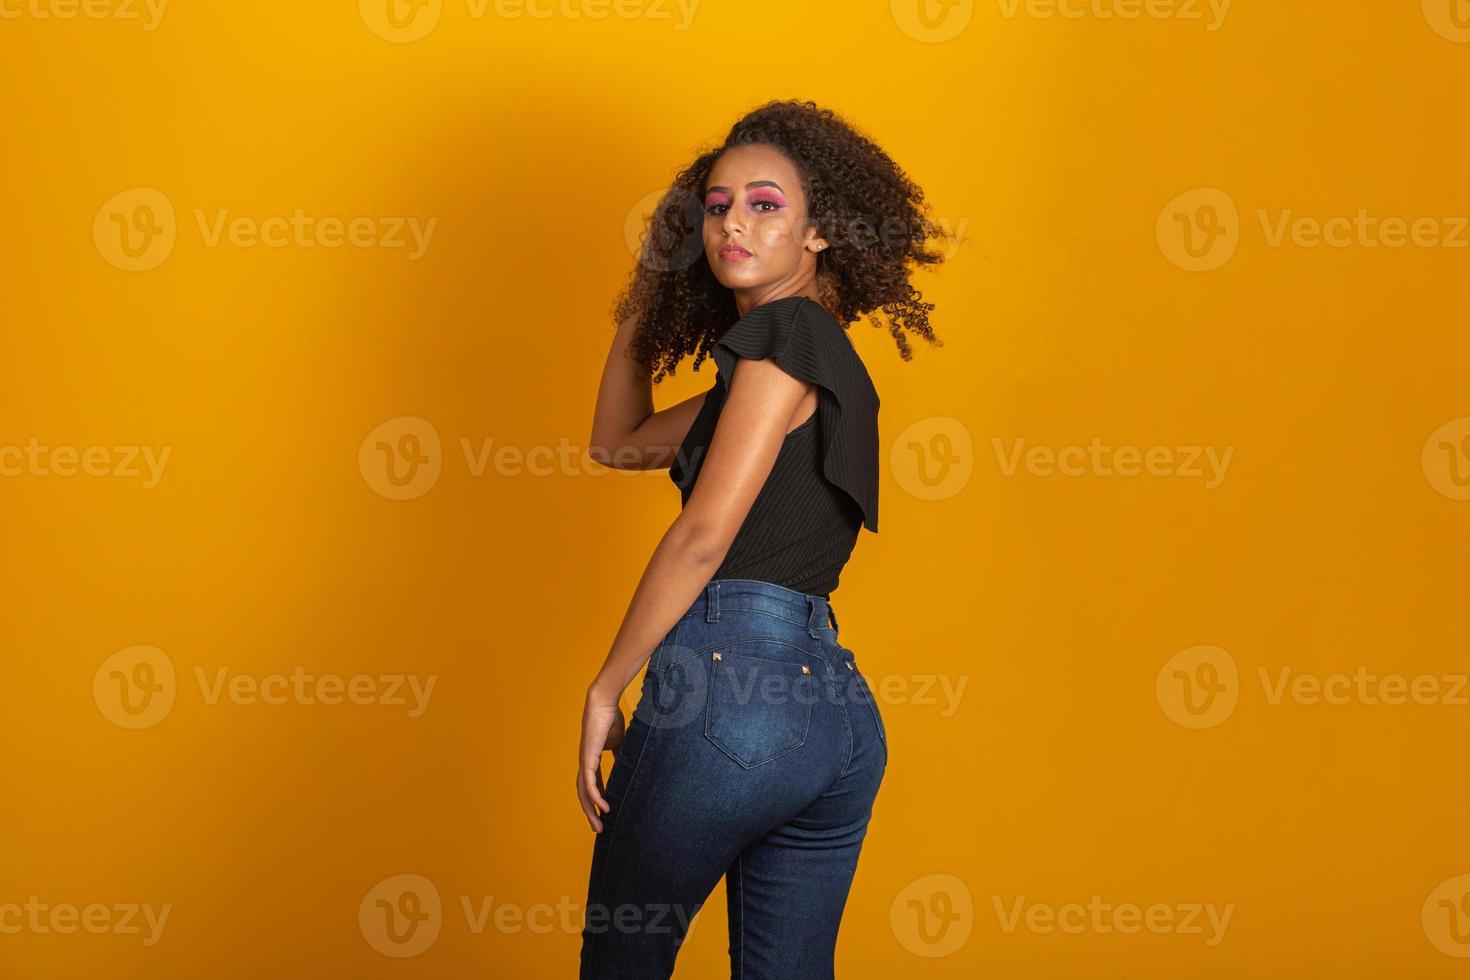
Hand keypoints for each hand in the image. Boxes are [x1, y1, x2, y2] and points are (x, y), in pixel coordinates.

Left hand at [577, 683, 625, 832]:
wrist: (603, 703)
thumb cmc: (611, 717)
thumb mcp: (620, 741)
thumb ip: (622, 754)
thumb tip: (632, 765)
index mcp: (592, 759)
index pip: (593, 785)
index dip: (598, 800)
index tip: (606, 813)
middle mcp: (585, 763)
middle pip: (584, 793)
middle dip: (591, 812)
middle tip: (599, 828)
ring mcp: (585, 761)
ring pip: (583, 792)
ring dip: (590, 810)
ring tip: (599, 825)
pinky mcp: (587, 758)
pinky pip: (589, 782)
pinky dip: (595, 796)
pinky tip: (603, 807)